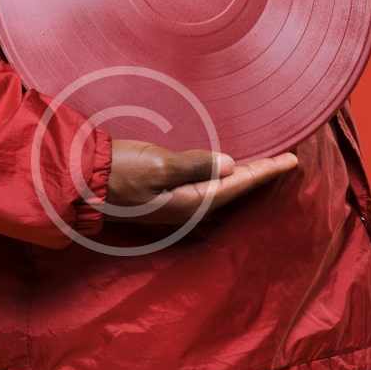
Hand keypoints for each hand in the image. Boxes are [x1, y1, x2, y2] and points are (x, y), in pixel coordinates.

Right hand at [103, 139, 298, 225]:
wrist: (77, 180)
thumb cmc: (115, 171)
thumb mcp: (154, 165)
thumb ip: (193, 165)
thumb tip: (231, 165)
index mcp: (187, 203)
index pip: (237, 186)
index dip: (266, 172)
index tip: (293, 160)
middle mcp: (184, 210)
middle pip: (233, 193)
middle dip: (261, 178)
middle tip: (287, 162)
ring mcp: (173, 206)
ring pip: (220, 193)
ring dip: (244, 180)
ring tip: (266, 167)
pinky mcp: (162, 198)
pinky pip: (205, 189)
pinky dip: (223, 180)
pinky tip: (225, 173)